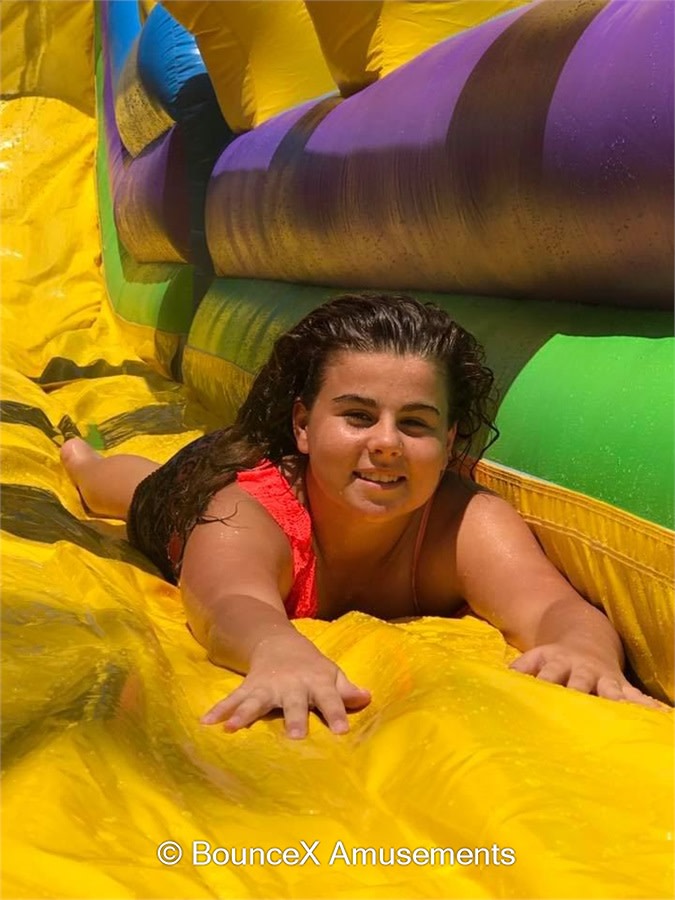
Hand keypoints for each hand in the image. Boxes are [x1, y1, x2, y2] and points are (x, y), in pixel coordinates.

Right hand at [201, 634, 370, 737]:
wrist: (278, 642)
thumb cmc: (311, 667)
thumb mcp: (331, 673)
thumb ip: (347, 690)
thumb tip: (368, 698)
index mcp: (316, 682)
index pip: (330, 698)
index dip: (336, 714)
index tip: (341, 732)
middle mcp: (292, 685)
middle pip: (294, 702)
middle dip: (295, 718)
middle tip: (296, 736)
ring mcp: (268, 686)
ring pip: (257, 701)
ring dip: (245, 713)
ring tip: (233, 728)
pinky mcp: (249, 687)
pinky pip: (233, 699)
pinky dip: (219, 709)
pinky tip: (206, 722)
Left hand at [510, 643, 665, 708]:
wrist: (586, 641)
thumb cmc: (555, 660)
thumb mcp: (535, 657)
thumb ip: (520, 667)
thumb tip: (504, 678)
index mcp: (557, 665)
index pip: (549, 677)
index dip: (546, 685)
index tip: (541, 698)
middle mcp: (582, 672)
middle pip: (580, 684)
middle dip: (580, 694)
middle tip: (579, 708)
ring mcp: (603, 679)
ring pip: (610, 691)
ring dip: (614, 700)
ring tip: (623, 714)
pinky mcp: (620, 686)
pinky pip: (636, 697)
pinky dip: (647, 706)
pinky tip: (662, 715)